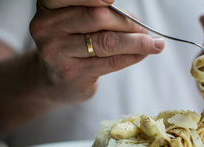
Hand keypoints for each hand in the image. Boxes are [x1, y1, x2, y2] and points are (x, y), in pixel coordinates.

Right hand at [30, 0, 164, 103]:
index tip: (115, 0)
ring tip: (155, 43)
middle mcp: (48, 28)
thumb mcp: (73, 22)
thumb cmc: (69, 45)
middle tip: (146, 29)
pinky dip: (132, 56)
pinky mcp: (73, 74)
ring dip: (136, 42)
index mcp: (49, 7)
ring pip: (107, 42)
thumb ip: (96, 14)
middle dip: (127, 22)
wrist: (51, 81)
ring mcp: (59, 52)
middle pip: (97, 17)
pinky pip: (110, 62)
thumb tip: (135, 20)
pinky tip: (143, 54)